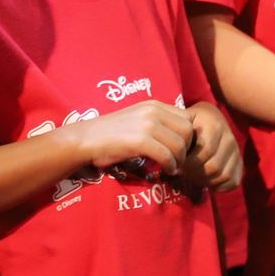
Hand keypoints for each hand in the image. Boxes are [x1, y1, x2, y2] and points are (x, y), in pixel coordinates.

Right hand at [62, 99, 194, 174]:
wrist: (86, 139)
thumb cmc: (110, 133)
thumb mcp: (137, 119)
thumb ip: (157, 122)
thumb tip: (179, 136)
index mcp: (154, 105)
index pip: (187, 118)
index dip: (188, 136)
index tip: (180, 149)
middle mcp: (153, 111)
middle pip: (188, 131)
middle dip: (187, 149)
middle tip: (178, 160)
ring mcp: (147, 125)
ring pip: (180, 144)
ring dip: (179, 160)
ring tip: (172, 167)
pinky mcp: (140, 140)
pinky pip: (167, 155)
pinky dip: (170, 166)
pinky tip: (165, 171)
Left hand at [179, 101, 242, 191]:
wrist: (208, 118)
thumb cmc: (190, 123)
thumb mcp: (182, 123)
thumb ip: (177, 135)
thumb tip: (170, 158)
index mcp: (214, 126)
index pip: (204, 152)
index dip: (188, 163)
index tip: (177, 164)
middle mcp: (229, 138)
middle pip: (214, 167)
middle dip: (195, 174)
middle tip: (184, 173)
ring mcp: (236, 151)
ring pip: (223, 176)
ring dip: (205, 180)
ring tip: (193, 175)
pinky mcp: (240, 163)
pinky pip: (232, 182)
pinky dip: (218, 186)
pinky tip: (206, 179)